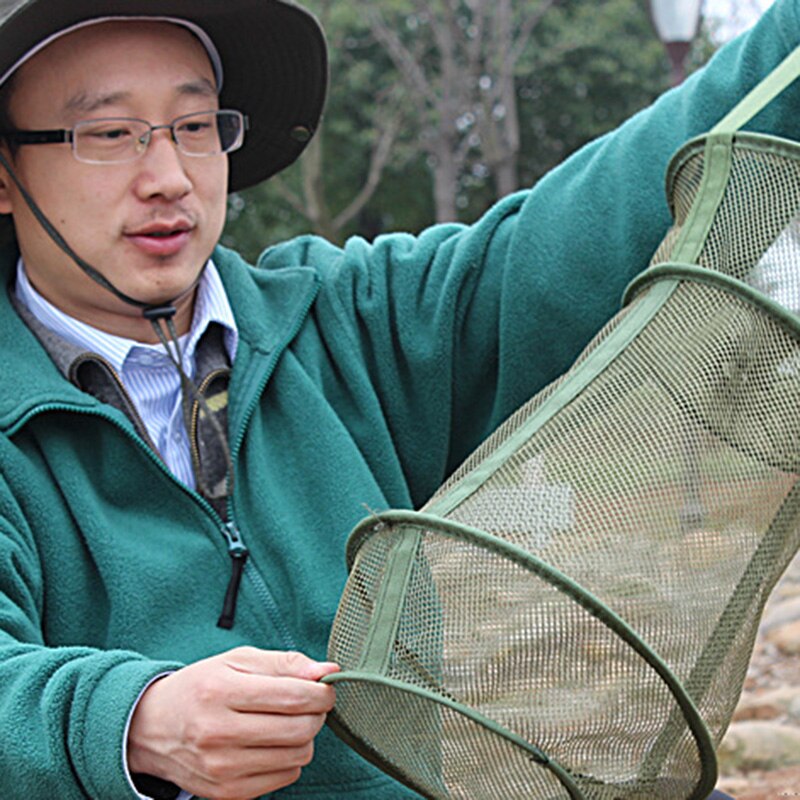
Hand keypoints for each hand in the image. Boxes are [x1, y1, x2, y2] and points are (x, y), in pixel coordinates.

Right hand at [127, 647, 339, 799]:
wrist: (152, 728)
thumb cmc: (202, 687)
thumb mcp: (237, 661)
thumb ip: (285, 663)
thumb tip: (327, 671)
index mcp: (221, 691)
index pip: (293, 696)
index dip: (321, 692)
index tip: (325, 686)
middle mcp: (219, 733)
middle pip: (300, 729)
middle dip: (317, 714)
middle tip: (310, 703)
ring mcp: (222, 768)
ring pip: (298, 756)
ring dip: (304, 737)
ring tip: (286, 721)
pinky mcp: (227, 793)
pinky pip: (285, 777)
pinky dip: (289, 759)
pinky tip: (271, 743)